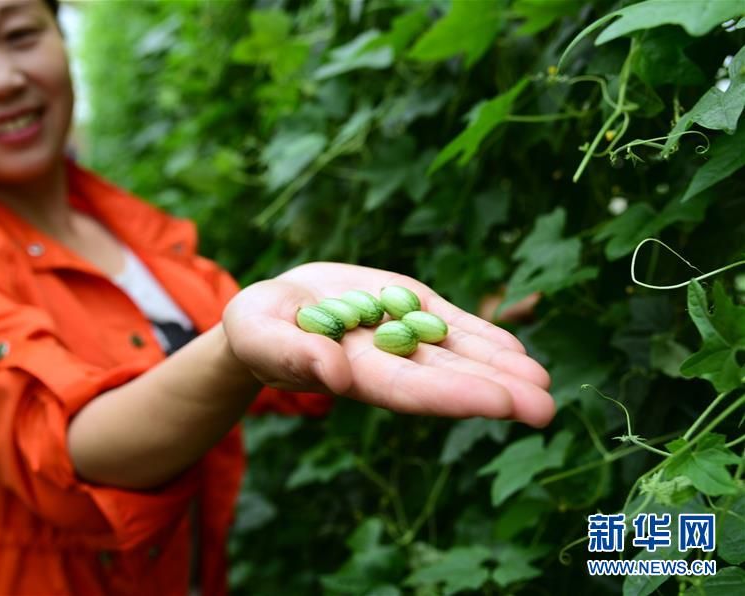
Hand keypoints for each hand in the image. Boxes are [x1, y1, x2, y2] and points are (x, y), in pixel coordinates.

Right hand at [222, 262, 554, 427]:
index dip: (451, 395)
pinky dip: (483, 336)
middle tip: (544, 407)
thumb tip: (334, 376)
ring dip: (501, 366)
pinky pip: (450, 324)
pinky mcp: (409, 307)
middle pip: (445, 377)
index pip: (406, 388)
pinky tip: (516, 350)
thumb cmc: (258, 328)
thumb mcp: (259, 334)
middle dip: (494, 391)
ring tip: (545, 382)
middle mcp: (387, 360)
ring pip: (457, 353)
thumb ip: (294, 354)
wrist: (276, 307)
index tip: (498, 403)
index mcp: (352, 373)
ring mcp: (402, 335)